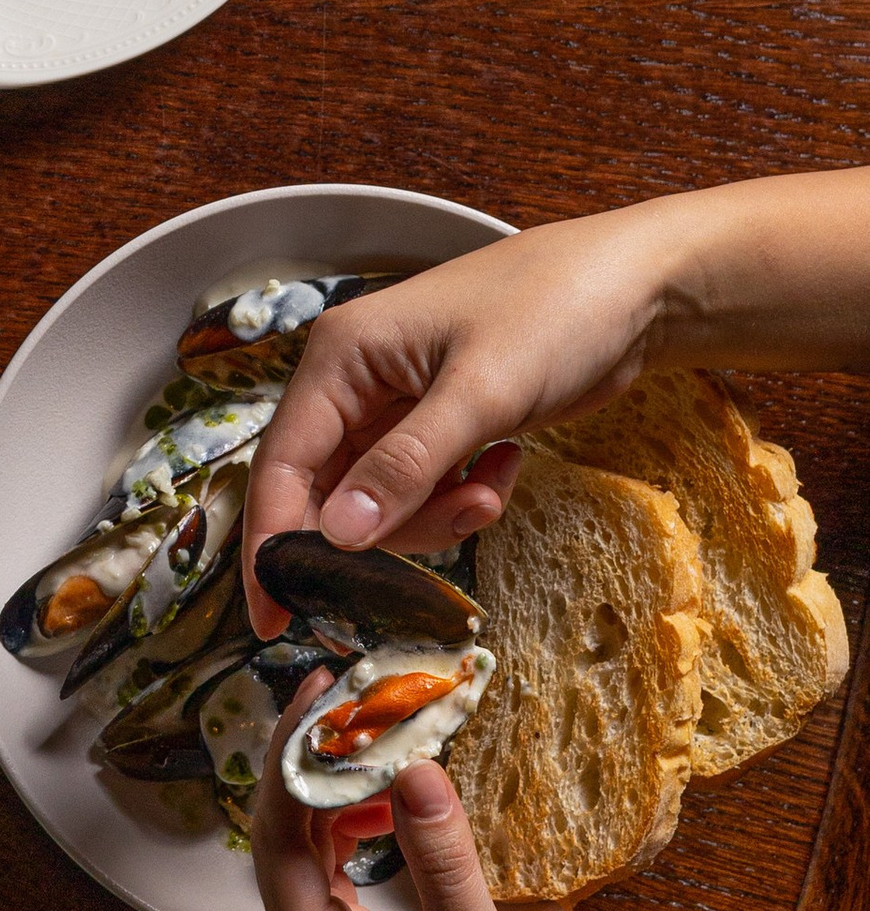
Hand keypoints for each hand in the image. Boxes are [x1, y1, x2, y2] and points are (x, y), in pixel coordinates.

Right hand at [242, 215, 684, 578]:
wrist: (637, 288)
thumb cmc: (554, 312)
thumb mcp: (480, 393)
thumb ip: (406, 466)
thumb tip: (337, 536)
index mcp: (341, 358)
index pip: (282, 464)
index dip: (273, 543)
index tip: (274, 621)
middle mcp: (355, 383)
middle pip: (331, 492)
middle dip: (387, 529)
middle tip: (455, 525)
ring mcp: (396, 406)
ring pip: (381, 502)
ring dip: (435, 515)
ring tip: (491, 487)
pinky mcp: (438, 427)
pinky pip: (423, 491)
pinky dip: (461, 498)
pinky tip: (505, 465)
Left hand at [253, 722, 592, 910]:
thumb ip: (443, 867)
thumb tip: (413, 767)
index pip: (276, 834)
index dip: (293, 755)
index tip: (323, 690)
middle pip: (283, 838)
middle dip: (316, 763)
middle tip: (358, 695)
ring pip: (308, 857)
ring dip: (338, 796)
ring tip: (378, 735)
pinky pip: (333, 883)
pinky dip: (355, 835)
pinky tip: (390, 805)